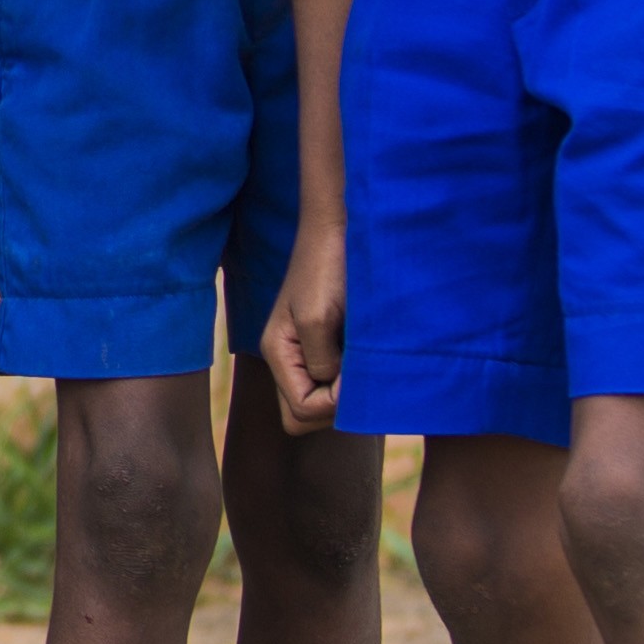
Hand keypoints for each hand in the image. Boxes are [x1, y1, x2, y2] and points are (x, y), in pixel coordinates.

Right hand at [264, 214, 347, 430]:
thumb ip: (320, 363)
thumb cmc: (327, 267)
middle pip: (302, 416)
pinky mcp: (329, 343)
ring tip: (363, 363)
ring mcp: (308, 352)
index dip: (331, 404)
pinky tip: (366, 356)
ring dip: (345, 392)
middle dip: (334, 407)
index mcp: (277, 353)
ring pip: (320, 402)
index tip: (352, 373)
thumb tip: (334, 394)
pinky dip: (352, 378)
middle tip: (358, 374)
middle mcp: (289, 358)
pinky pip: (334, 381)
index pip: (299, 412)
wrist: (342, 228)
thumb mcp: (317, 318)